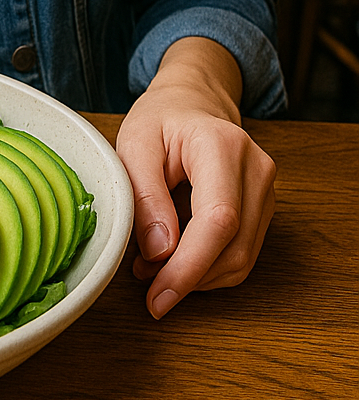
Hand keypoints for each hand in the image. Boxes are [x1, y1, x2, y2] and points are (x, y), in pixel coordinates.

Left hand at [116, 37, 275, 318]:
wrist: (190, 103)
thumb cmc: (159, 120)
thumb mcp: (134, 144)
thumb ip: (145, 194)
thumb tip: (158, 252)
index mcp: (221, 145)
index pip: (219, 219)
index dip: (190, 266)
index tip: (159, 295)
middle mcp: (255, 168)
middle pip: (235, 246)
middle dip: (189, 278)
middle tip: (147, 288)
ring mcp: (266, 189)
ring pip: (242, 258)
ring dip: (197, 277)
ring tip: (152, 271)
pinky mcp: (262, 207)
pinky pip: (241, 252)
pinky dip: (208, 267)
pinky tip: (174, 261)